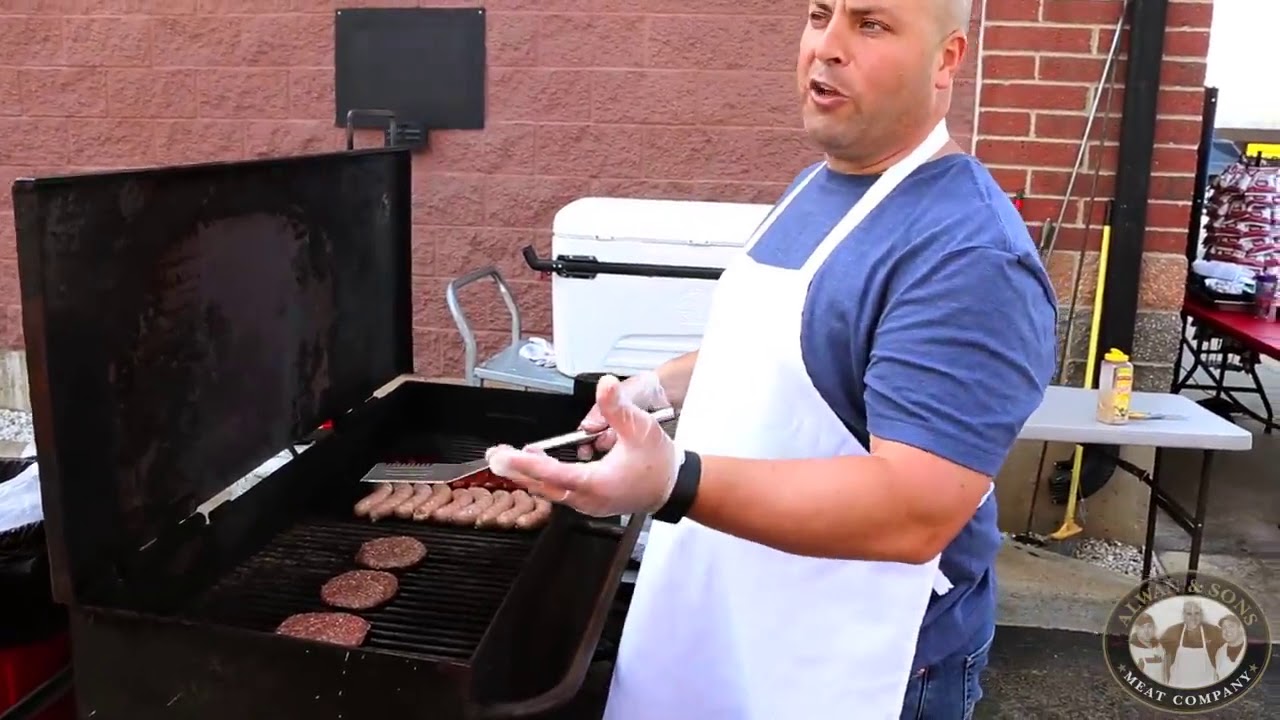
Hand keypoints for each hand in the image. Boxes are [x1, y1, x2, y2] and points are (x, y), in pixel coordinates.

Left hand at [486, 375, 681, 516]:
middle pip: (544, 486)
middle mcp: (589, 499)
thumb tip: (604, 384)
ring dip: (528, 475)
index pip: (553, 474)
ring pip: (550, 491)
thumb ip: (618, 407)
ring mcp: (589, 505)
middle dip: (517, 470)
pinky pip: (559, 493)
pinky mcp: (591, 503)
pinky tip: (534, 467)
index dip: (526, 465)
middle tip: (494, 456)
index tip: (504, 457)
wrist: (674, 487)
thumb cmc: (658, 462)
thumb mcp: (640, 428)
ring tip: (506, 460)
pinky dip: (543, 480)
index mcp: (596, 483)